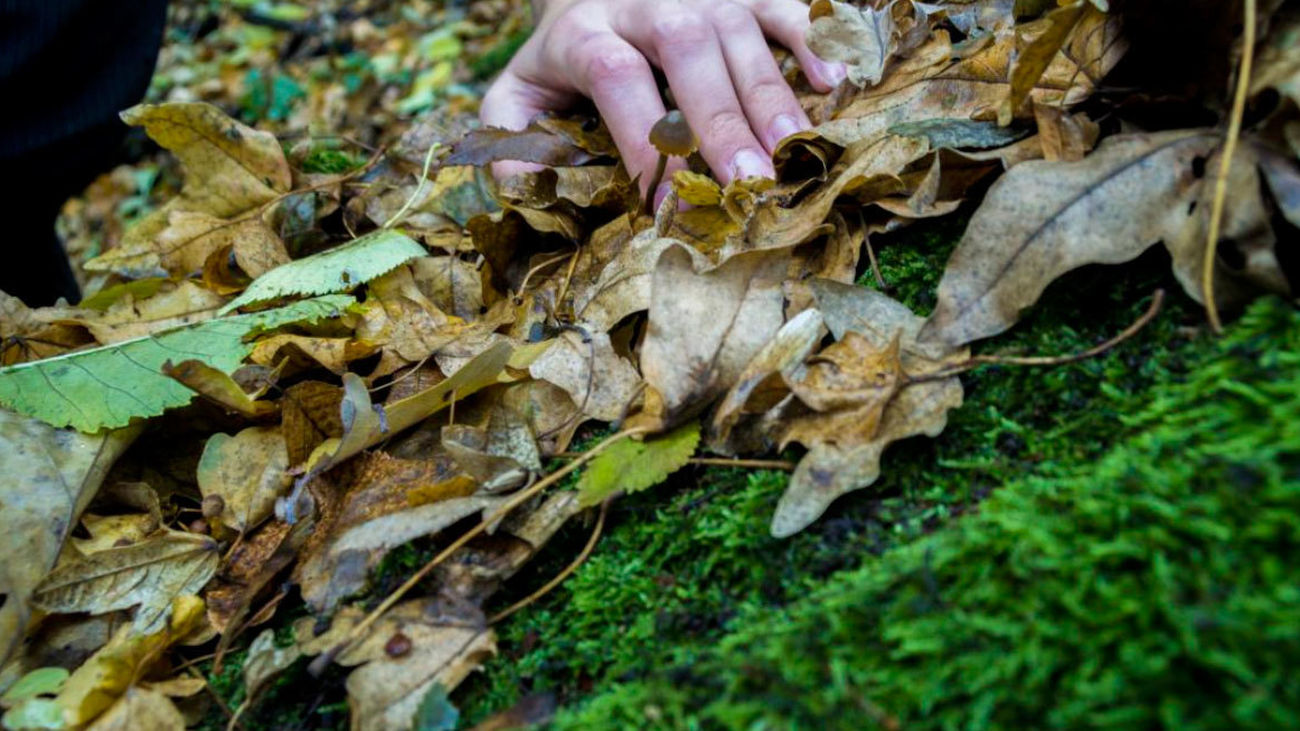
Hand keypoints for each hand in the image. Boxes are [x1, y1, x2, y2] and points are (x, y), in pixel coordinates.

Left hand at [480, 0, 845, 204]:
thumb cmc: (566, 56)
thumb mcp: (520, 92)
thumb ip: (510, 140)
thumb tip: (529, 189)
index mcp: (584, 31)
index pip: (615, 77)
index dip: (641, 138)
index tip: (664, 204)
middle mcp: (645, 0)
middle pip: (685, 50)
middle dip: (719, 119)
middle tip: (748, 183)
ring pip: (739, 32)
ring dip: (770, 95)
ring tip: (793, 152)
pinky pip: (783, 4)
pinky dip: (812, 40)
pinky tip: (833, 83)